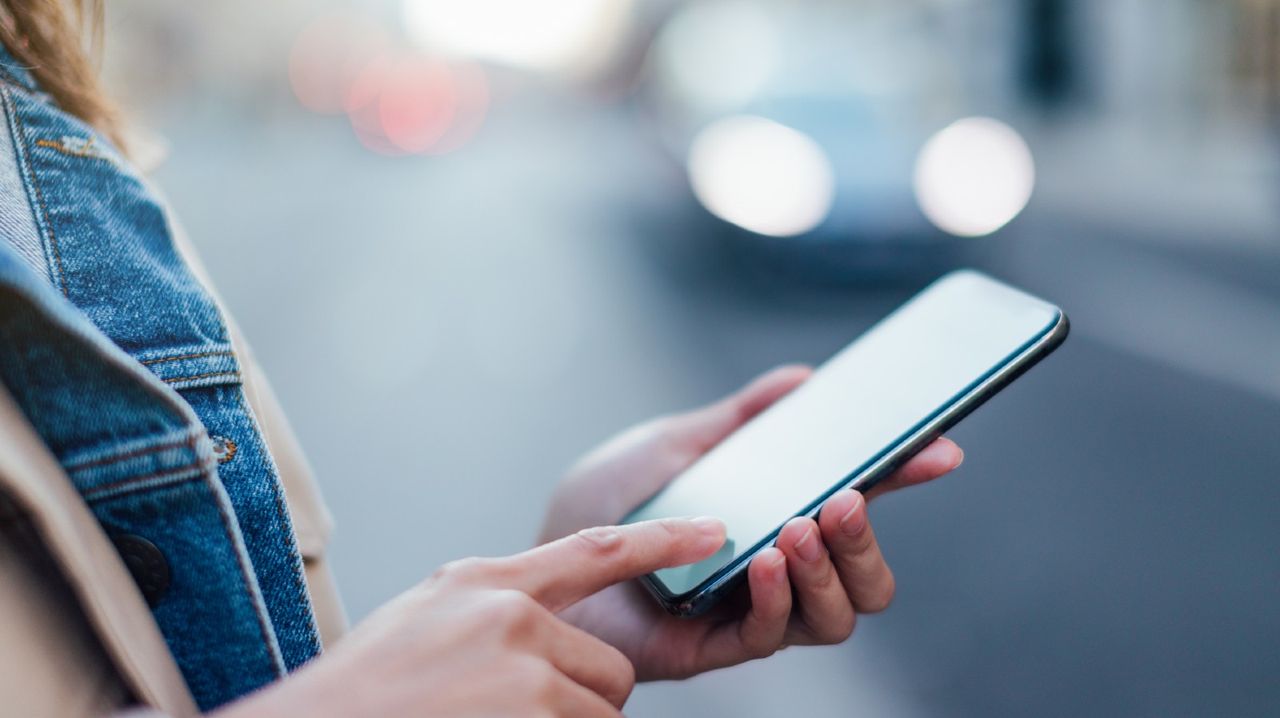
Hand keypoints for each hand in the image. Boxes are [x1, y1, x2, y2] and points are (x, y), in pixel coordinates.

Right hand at [216, 518, 726, 717]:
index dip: (662, 540)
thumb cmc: (359, 693)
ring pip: (598, 712)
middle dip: (585, 702)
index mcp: (482, 582)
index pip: (594, 550)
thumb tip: (547, 626)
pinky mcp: (533, 711)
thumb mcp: (423, 621)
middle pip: (610, 667)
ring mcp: (521, 667)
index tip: (716, 530)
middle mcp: (508, 614)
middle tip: (521, 716)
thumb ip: (489, 609)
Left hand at [540, 365, 964, 680]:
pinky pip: (770, 636)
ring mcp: (751, 610)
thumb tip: (803, 380)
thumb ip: (739, 418)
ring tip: (800, 526)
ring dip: (832, 570)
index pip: (860, 503)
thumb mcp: (677, 443)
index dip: (905, 478)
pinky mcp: (713, 644)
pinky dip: (779, 598)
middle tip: (845, 499)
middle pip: (868, 577)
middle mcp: (780, 569)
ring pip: (838, 615)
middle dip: (870, 540)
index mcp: (779, 515)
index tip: (941, 449)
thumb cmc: (610, 498)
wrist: (544, 551)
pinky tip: (764, 560)